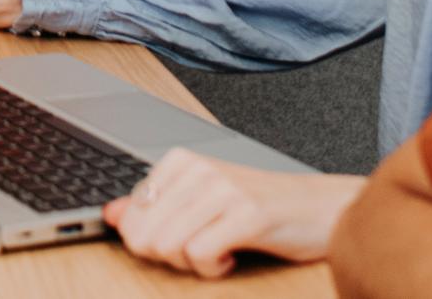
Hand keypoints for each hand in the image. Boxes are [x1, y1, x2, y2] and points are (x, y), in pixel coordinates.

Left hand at [103, 151, 363, 277]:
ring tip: (217, 251)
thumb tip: (111, 216)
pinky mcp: (247, 215)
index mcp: (182, 162)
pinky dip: (212, 269)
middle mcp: (199, 170)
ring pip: (168, 245)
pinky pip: (200, 254)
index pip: (132, 215)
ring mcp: (223, 190)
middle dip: (168, 256)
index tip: (182, 237)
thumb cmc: (260, 209)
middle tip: (199, 250)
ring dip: (191, 263)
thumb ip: (154, 209)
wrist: (321, 209)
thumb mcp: (200, 204)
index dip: (152, 240)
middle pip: (145, 234)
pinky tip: (230, 258)